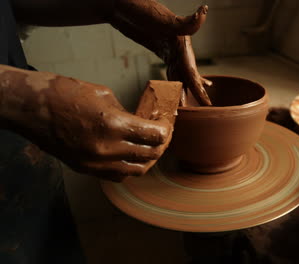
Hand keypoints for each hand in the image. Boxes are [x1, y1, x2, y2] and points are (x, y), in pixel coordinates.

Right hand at [1, 67, 170, 180]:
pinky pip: (117, 176)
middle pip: (150, 155)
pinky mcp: (85, 169)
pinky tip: (130, 156)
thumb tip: (141, 122)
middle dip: (161, 145)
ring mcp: (95, 163)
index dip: (166, 130)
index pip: (155, 136)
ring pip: (136, 171)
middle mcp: (107, 149)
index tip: (166, 124)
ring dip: (148, 160)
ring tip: (150, 147)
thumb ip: (126, 113)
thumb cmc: (64, 94)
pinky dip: (129, 168)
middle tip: (163, 135)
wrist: (31, 109)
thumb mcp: (104, 95)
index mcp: (114, 125)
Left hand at [109, 0, 211, 105]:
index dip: (200, 89)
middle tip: (198, 112)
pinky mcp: (159, 48)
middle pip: (187, 76)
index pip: (192, 72)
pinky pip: (170, 68)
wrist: (117, 2)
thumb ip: (184, 21)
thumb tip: (203, 12)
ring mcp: (169, 47)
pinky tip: (175, 86)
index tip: (207, 104)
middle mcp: (178, 47)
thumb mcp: (162, 17)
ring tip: (186, 107)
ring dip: (183, 89)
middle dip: (193, 93)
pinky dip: (173, 80)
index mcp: (181, 43)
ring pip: (179, 74)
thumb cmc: (138, 6)